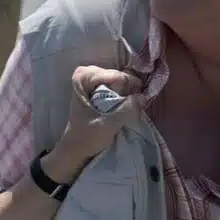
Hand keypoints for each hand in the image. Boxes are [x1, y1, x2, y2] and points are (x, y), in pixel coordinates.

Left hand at [43, 66, 142, 183]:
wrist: (76, 147)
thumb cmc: (86, 137)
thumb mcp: (107, 125)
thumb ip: (125, 110)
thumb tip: (143, 97)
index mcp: (83, 77)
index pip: (116, 76)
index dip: (130, 87)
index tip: (139, 102)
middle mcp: (87, 72)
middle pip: (119, 75)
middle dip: (129, 90)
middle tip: (134, 106)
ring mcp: (92, 78)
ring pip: (121, 80)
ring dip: (129, 93)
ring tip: (130, 108)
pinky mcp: (98, 86)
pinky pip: (118, 85)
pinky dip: (125, 94)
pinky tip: (126, 106)